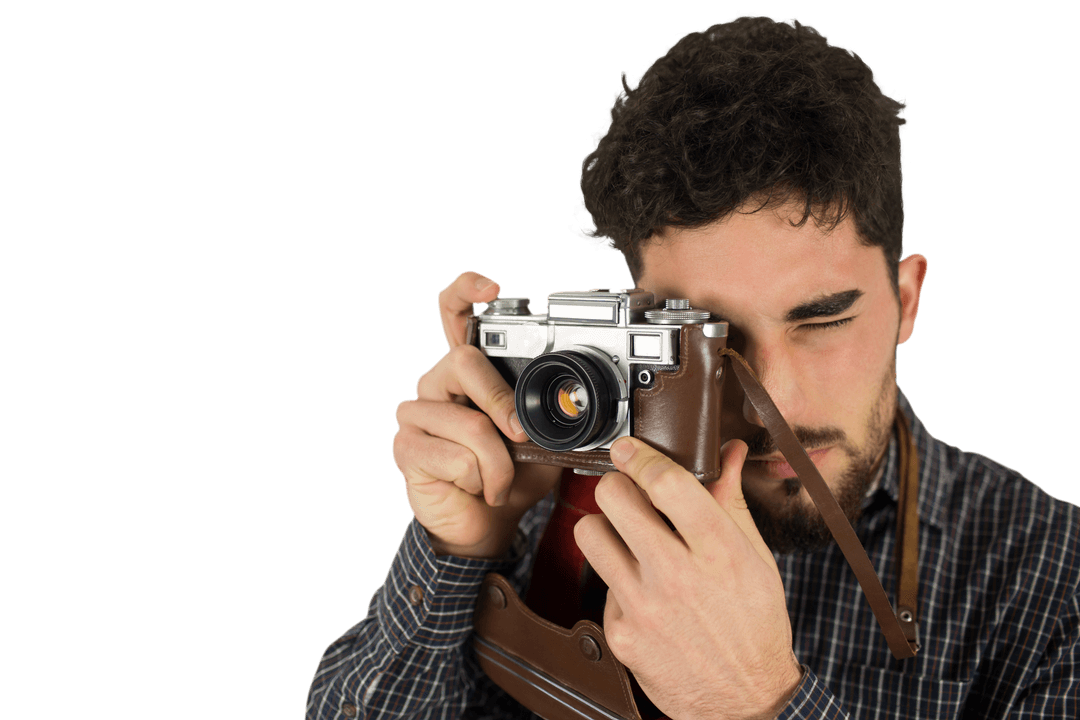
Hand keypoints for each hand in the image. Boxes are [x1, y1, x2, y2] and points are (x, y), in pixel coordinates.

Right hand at [393, 271, 560, 558]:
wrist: (486, 524)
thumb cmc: (513, 474)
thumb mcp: (543, 438)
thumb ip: (550, 413)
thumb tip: (578, 403)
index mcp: (467, 370)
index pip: (452, 313)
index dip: (466, 291)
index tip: (491, 286)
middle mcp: (437, 382)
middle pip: (464, 363)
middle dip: (504, 404)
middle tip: (521, 436)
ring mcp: (416, 413)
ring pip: (468, 423)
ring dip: (499, 462)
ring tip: (500, 480)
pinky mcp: (406, 448)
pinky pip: (457, 458)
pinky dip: (483, 480)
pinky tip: (478, 488)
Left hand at [574, 437, 802, 719]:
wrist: (745, 702)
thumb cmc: (755, 624)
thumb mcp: (756, 559)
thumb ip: (732, 501)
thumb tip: (726, 453)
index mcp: (718, 552)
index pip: (666, 483)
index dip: (641, 456)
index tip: (630, 450)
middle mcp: (677, 576)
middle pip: (614, 498)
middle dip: (618, 485)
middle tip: (629, 494)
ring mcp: (643, 607)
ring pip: (589, 532)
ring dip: (605, 527)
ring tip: (627, 537)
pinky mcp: (620, 633)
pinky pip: (601, 583)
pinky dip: (618, 580)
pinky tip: (642, 590)